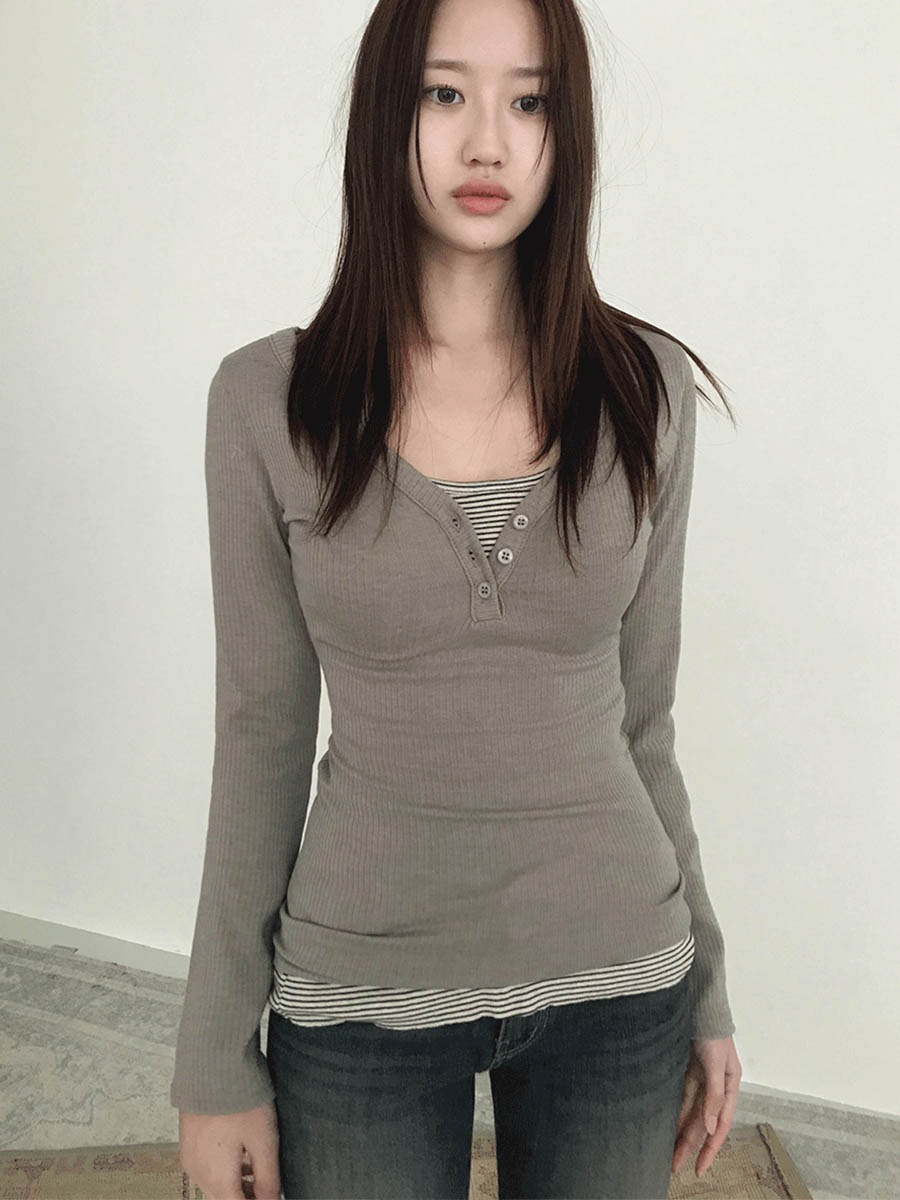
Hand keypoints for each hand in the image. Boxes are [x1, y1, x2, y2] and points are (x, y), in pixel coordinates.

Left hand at [672, 1035, 741, 1178]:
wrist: (698, 1003)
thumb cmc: (712, 1030)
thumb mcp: (717, 1064)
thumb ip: (715, 1096)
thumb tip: (710, 1127)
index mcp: (729, 1087)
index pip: (719, 1126)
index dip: (709, 1148)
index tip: (699, 1167)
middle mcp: (715, 1086)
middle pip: (701, 1122)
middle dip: (689, 1144)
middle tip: (675, 1165)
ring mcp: (700, 1078)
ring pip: (688, 1111)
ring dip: (679, 1130)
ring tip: (667, 1149)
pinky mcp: (686, 1069)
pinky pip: (679, 1095)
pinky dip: (672, 1110)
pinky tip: (663, 1122)